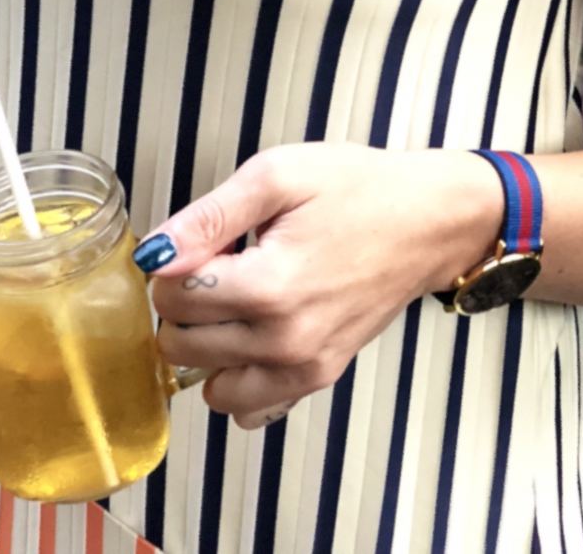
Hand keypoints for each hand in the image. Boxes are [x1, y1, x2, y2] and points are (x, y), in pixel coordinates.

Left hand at [137, 142, 502, 430]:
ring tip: (236, 298)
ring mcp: (303, 368)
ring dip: (207, 344)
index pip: (172, 299)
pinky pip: (249, 407)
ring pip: (208, 384)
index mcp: (269, 286)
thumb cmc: (357, 189)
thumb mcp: (278, 176)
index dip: (174, 264)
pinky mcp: (318, 378)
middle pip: (181, 345)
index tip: (205, 241)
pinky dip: (238, 378)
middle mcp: (284, 341)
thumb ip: (209, 217)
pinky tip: (253, 334)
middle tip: (221, 264)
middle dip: (185, 303)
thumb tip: (155, 254)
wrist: (427, 221)